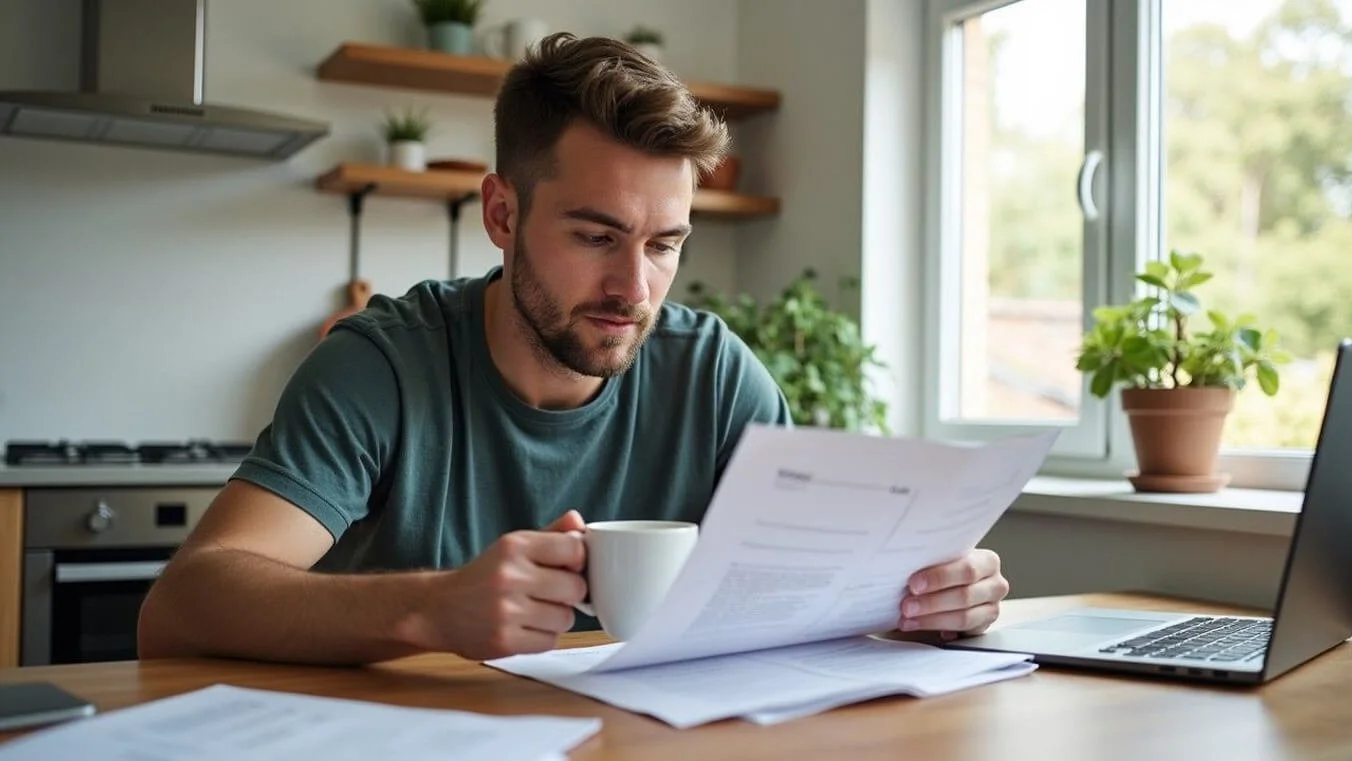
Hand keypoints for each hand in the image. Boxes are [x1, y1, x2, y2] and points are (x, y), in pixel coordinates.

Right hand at [420, 510, 587, 660]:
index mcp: (514, 546)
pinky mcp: (504, 641)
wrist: (439, 609)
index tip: (568, 566)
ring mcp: (506, 611)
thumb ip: (550, 535)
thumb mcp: (513, 547)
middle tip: (550, 593)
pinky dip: (543, 637)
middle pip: (576, 587)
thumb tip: (579, 523)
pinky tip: (524, 628)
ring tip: (534, 612)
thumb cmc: (484, 577)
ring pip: (566, 618)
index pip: (574, 548)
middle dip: (570, 593)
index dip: (578, 560)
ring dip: (556, 618)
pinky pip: (550, 641)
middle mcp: (509, 576)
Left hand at [898, 549, 1008, 640]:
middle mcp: (995, 585)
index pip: (967, 569)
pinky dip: (938, 630)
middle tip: (906, 606)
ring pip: (964, 618)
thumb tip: (906, 564)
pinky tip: (919, 626)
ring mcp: (992, 608)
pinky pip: (961, 633)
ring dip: (931, 620)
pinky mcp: (983, 627)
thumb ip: (932, 559)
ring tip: (908, 619)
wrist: (953, 580)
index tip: (913, 584)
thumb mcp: (943, 556)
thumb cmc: (945, 565)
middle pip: (965, 596)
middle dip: (932, 603)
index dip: (939, 578)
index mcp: (988, 562)